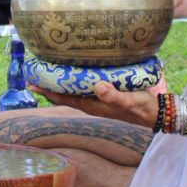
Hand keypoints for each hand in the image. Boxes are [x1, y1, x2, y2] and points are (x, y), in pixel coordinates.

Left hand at [30, 82, 156, 127]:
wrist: (156, 114)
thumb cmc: (143, 108)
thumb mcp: (131, 101)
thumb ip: (115, 96)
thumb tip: (98, 86)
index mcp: (93, 105)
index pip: (64, 98)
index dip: (48, 91)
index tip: (31, 83)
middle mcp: (91, 104)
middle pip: (63, 95)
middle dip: (48, 86)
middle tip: (31, 74)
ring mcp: (97, 101)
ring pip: (72, 92)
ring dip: (59, 83)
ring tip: (46, 72)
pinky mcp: (104, 96)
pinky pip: (82, 89)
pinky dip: (73, 81)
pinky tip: (73, 73)